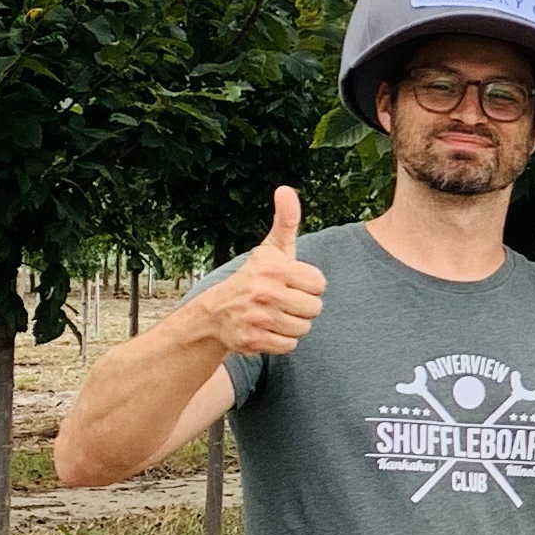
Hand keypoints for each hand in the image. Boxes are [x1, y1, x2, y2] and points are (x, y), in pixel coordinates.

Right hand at [201, 188, 328, 360]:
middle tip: (283, 301)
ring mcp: (258, 318)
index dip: (308, 285)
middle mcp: (265, 291)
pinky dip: (281, 341)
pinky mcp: (253, 340)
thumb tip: (285, 189)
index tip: (290, 283)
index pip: (320, 284)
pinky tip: (268, 330)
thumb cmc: (254, 277)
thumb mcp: (270, 249)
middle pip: (315, 309)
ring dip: (293, 325)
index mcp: (273, 267)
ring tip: (275, 315)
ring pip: (304, 329)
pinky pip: (289, 345)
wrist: (215, 314)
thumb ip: (286, 221)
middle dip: (302, 307)